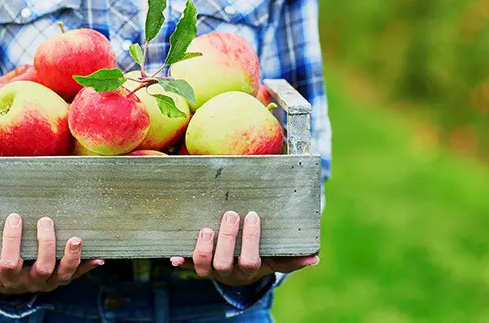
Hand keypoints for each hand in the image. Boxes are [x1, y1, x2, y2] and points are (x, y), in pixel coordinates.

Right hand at [0, 214, 103, 293]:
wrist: (16, 282)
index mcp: (9, 277)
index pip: (9, 263)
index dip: (11, 243)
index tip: (14, 218)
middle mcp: (32, 282)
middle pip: (40, 268)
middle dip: (45, 246)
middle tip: (46, 221)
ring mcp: (51, 281)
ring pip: (63, 274)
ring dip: (71, 258)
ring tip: (75, 238)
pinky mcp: (67, 277)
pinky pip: (80, 273)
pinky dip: (89, 265)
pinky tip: (100, 256)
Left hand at [170, 211, 318, 285]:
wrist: (238, 267)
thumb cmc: (260, 256)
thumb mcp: (276, 258)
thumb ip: (293, 258)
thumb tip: (315, 257)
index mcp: (248, 269)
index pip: (251, 260)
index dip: (250, 240)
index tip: (252, 215)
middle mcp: (227, 272)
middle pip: (225, 263)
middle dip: (227, 239)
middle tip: (230, 215)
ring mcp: (209, 268)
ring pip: (202, 266)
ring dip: (202, 249)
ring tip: (205, 229)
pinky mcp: (195, 263)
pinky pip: (185, 263)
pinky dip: (179, 259)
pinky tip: (173, 254)